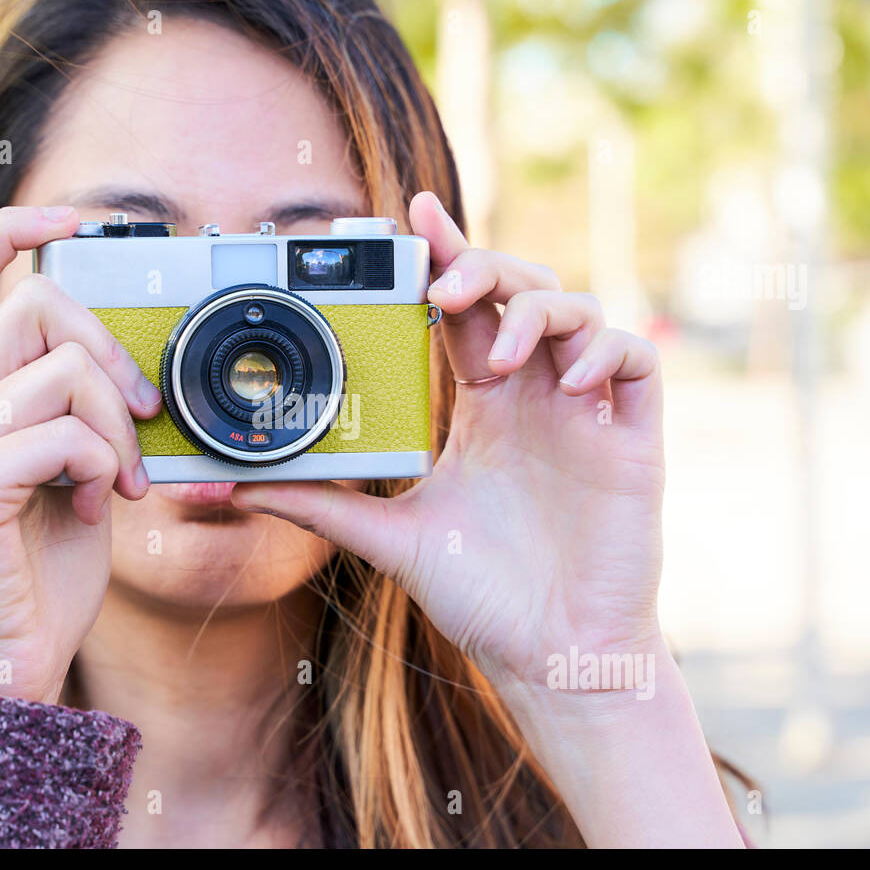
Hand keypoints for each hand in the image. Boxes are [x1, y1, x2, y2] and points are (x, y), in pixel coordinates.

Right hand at [0, 206, 161, 704]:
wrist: (8, 661)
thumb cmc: (45, 569)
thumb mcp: (79, 471)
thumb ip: (86, 412)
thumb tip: (134, 368)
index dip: (16, 226)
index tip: (78, 217)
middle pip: (39, 303)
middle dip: (114, 353)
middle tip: (144, 419)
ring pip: (64, 368)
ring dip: (120, 427)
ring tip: (118, 484)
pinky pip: (63, 434)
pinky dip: (102, 468)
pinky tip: (92, 510)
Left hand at [231, 191, 665, 690]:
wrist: (553, 653)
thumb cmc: (483, 595)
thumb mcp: (393, 537)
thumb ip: (321, 504)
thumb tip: (236, 483)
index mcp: (482, 410)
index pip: (461, 311)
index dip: (442, 256)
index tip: (407, 215)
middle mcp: (532, 397)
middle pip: (518, 289)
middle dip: (482, 268)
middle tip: (439, 287)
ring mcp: (584, 412)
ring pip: (575, 309)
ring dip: (533, 313)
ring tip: (495, 360)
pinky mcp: (632, 435)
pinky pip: (633, 359)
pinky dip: (603, 350)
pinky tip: (568, 382)